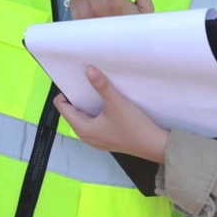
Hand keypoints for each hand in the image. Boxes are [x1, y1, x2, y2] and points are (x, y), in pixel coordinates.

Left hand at [54, 66, 169, 163]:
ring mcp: (96, 139)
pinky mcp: (106, 138)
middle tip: (87, 81)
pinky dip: (97, 111)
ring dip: (89, 103)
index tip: (76, 80)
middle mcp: (86, 136)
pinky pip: (94, 122)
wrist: (154, 145)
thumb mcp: (116, 103)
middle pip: (72, 111)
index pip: (62, 107)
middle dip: (78, 96)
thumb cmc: (134, 128)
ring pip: (84, 116)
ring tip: (97, 90)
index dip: (66, 92)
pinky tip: (108, 103)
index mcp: (83, 129)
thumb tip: (89, 71)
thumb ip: (102, 86)